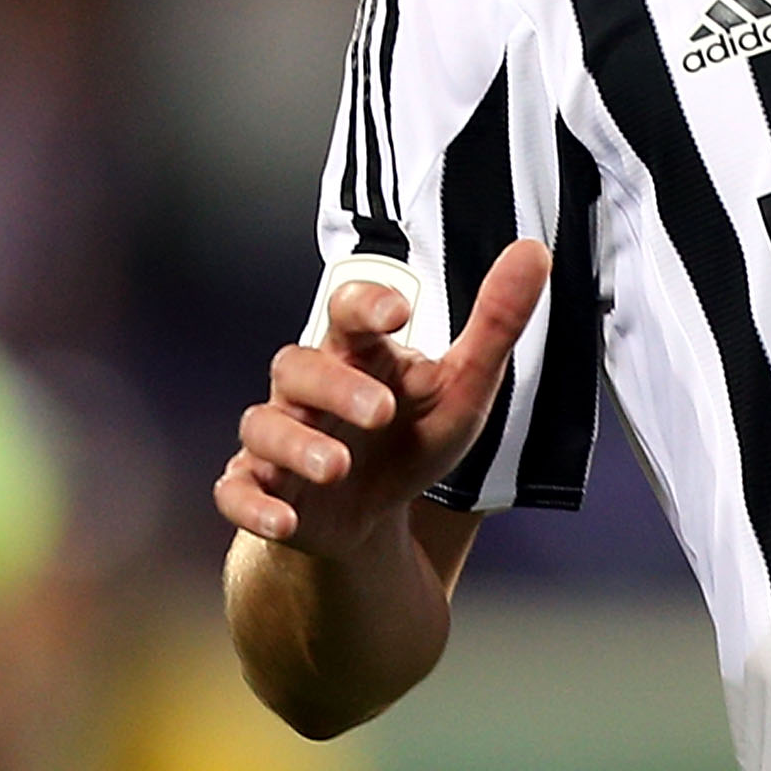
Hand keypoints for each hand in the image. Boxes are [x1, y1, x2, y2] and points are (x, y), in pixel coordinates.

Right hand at [214, 240, 550, 558]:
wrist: (377, 512)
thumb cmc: (414, 435)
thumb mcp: (464, 386)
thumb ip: (496, 323)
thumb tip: (534, 251)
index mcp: (359, 354)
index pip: (347, 311)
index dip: (365, 306)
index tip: (397, 313)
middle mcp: (310, 388)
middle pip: (298, 365)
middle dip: (336, 387)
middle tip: (383, 412)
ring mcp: (280, 438)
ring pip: (264, 424)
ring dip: (297, 444)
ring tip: (339, 466)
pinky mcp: (262, 487)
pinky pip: (236, 489)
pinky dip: (254, 505)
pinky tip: (285, 519)